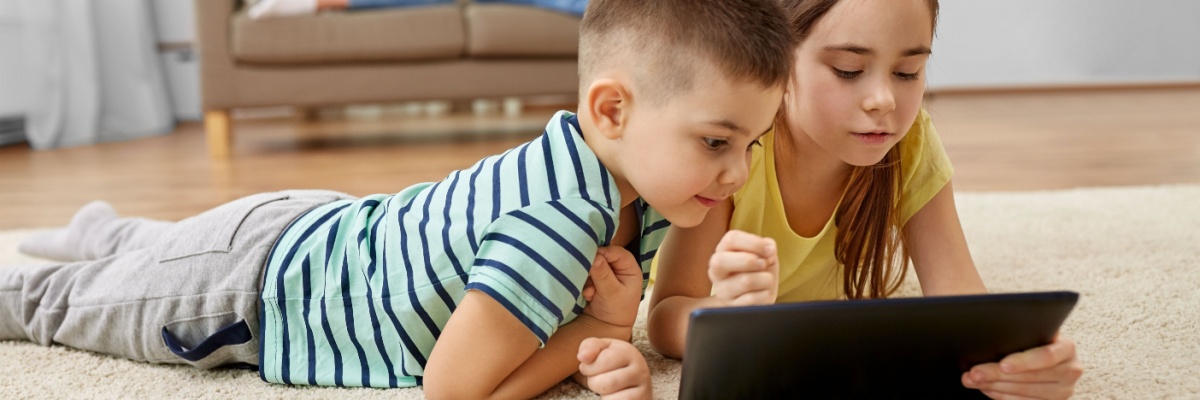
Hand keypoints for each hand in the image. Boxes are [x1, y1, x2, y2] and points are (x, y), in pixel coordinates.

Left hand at [578, 337, 651, 399]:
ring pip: (610, 398)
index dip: (588, 368)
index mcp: (628, 352)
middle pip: (604, 383)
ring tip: (609, 389)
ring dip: (603, 396)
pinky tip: (616, 397)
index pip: (603, 361)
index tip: (589, 368)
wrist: (631, 382)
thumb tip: (583, 357)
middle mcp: (640, 369)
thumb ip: (589, 347)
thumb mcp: (600, 351)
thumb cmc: (610, 365)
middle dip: (594, 383)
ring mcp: (644, 389)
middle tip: (600, 379)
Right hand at [582, 246, 643, 327]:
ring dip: (588, 278)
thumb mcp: (611, 293)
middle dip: (593, 267)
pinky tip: (589, 296)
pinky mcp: (595, 279)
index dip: (605, 252)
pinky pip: (587, 274)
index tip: (592, 258)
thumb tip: (595, 257)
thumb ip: (603, 275)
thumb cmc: (616, 311)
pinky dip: (585, 284)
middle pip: (603, 256)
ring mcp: (606, 273)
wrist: (605, 326)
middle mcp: (618, 268)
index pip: (617, 252)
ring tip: (590, 293)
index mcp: (630, 269)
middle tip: (587, 275)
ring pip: (593, 265)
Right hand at [708, 230, 778, 306]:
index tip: (769, 250)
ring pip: (746, 281)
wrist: (754, 302)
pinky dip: (766, 295)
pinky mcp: (732, 307)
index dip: (754, 242)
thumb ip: (767, 247)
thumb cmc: (758, 274)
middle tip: (763, 264)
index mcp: (722, 252)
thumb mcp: (764, 256)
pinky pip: (753, 299)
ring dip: (765, 279)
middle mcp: (716, 271)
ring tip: (765, 281)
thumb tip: (769, 249)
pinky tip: (762, 294)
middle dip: (750, 261)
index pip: (731, 239)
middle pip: (722, 261)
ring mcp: (722, 291)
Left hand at [962, 333, 1082, 398]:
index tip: (1002, 365)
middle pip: (1031, 377)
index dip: (1024, 362)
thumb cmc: (1033, 338)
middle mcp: (1070, 371)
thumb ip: (1021, 333)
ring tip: (972, 380)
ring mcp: (1063, 391)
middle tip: (974, 373)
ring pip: (1025, 393)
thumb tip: (990, 333)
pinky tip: (985, 388)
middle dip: (997, 375)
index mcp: (1067, 348)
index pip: (1046, 356)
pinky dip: (1000, 396)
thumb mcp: (1033, 331)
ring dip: (994, 387)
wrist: (1045, 355)